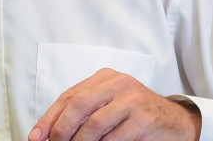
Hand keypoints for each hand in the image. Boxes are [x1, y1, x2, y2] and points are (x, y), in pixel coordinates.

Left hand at [28, 68, 200, 140]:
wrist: (175, 122)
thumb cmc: (136, 116)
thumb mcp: (108, 106)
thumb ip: (83, 113)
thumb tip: (49, 133)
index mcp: (105, 78)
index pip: (69, 97)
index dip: (49, 119)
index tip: (36, 137)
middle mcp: (118, 84)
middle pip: (78, 105)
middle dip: (61, 130)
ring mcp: (133, 100)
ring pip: (94, 124)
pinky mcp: (144, 118)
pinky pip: (114, 138)